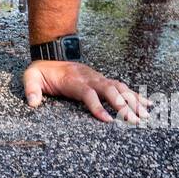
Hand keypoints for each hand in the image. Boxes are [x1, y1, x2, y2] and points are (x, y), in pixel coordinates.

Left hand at [23, 60, 149, 123]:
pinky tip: (148, 104)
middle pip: (109, 90)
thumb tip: (32, 103)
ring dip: (134, 101)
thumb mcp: (30, 77)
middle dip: (123, 105)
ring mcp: (98, 78)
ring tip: (146, 116)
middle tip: (135, 121)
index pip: (88, 93)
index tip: (107, 120)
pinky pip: (122, 87)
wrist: (51, 55)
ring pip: (119, 88)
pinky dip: (136, 95)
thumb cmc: (42, 72)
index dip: (97, 106)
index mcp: (73, 80)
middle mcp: (90, 78)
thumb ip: (31, 89)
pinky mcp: (103, 80)